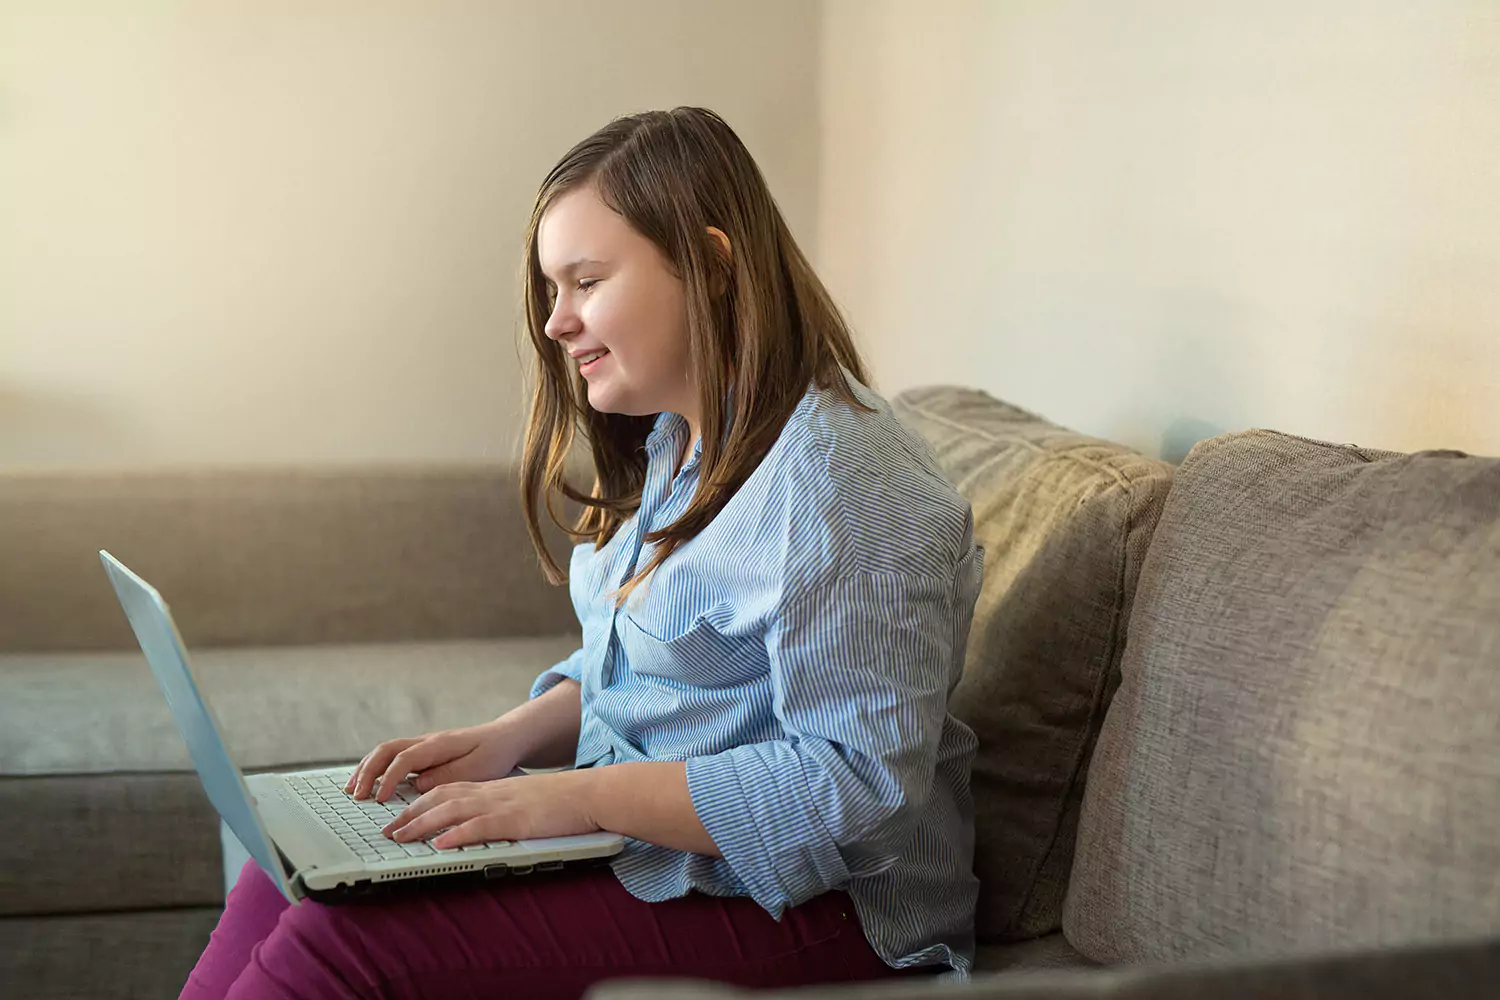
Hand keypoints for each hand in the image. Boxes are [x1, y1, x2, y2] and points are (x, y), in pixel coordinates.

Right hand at [345, 720, 520, 803]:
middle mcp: (426, 741)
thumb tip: (416, 786)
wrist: (505, 738)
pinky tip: (367, 783)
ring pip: (385, 751)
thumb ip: (446, 777)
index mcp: (439, 745)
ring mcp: (422, 745)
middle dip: (367, 772)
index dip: (389, 779)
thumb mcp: (477, 769)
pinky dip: (375, 768)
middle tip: (356, 796)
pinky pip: (392, 757)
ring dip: (366, 769)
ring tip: (351, 790)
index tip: (379, 799)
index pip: (404, 759)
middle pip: (386, 750)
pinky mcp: (423, 752)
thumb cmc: (494, 754)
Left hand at [384, 769, 600, 848]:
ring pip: (452, 809)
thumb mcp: (523, 801)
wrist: (590, 793)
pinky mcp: (516, 820)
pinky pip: (480, 826)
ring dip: (422, 824)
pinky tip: (440, 843)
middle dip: (410, 814)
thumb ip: (500, 809)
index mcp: (492, 790)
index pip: (446, 791)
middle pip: (440, 798)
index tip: (399, 818)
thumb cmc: (561, 802)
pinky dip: (457, 834)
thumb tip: (478, 825)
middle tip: (388, 830)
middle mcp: (491, 794)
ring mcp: (502, 805)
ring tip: (400, 837)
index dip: (419, 804)